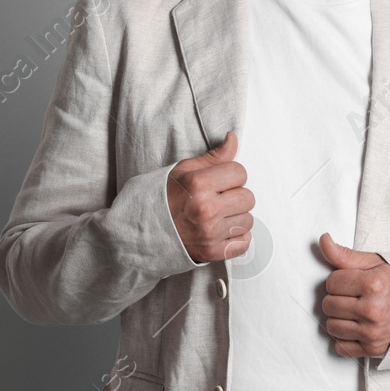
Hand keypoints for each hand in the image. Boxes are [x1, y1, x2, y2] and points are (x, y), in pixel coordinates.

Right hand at [166, 131, 254, 263]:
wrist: (141, 232)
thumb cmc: (162, 199)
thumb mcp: (183, 170)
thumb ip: (213, 157)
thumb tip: (233, 139)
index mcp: (198, 184)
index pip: (240, 172)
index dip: (231, 175)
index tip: (220, 181)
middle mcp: (206, 209)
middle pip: (247, 197)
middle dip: (235, 195)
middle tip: (219, 199)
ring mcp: (210, 233)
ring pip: (247, 220)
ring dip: (236, 217)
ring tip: (217, 216)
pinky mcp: (212, 252)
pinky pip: (243, 243)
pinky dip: (237, 237)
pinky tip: (222, 231)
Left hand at [319, 234, 389, 358]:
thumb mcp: (374, 264)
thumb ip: (345, 255)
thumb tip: (323, 240)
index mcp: (373, 285)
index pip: (332, 282)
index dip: (340, 280)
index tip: (353, 281)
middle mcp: (372, 310)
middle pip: (328, 305)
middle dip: (338, 298)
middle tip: (354, 296)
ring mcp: (372, 332)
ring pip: (331, 327)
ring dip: (340, 319)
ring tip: (356, 311)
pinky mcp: (372, 349)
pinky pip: (341, 347)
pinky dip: (346, 338)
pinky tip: (357, 327)